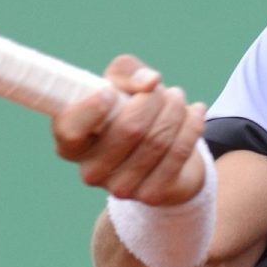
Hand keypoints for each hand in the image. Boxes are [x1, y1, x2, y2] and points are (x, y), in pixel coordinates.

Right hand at [52, 55, 207, 205]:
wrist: (156, 152)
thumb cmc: (126, 110)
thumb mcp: (119, 83)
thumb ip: (126, 72)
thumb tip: (149, 82)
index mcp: (71, 144)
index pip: (70, 130)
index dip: (91, 109)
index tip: (109, 92)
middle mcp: (90, 171)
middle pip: (129, 128)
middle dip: (153, 99)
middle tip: (160, 89)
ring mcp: (120, 188)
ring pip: (158, 139)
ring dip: (175, 109)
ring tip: (177, 98)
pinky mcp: (150, 195)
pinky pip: (179, 153)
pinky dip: (192, 127)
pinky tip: (195, 112)